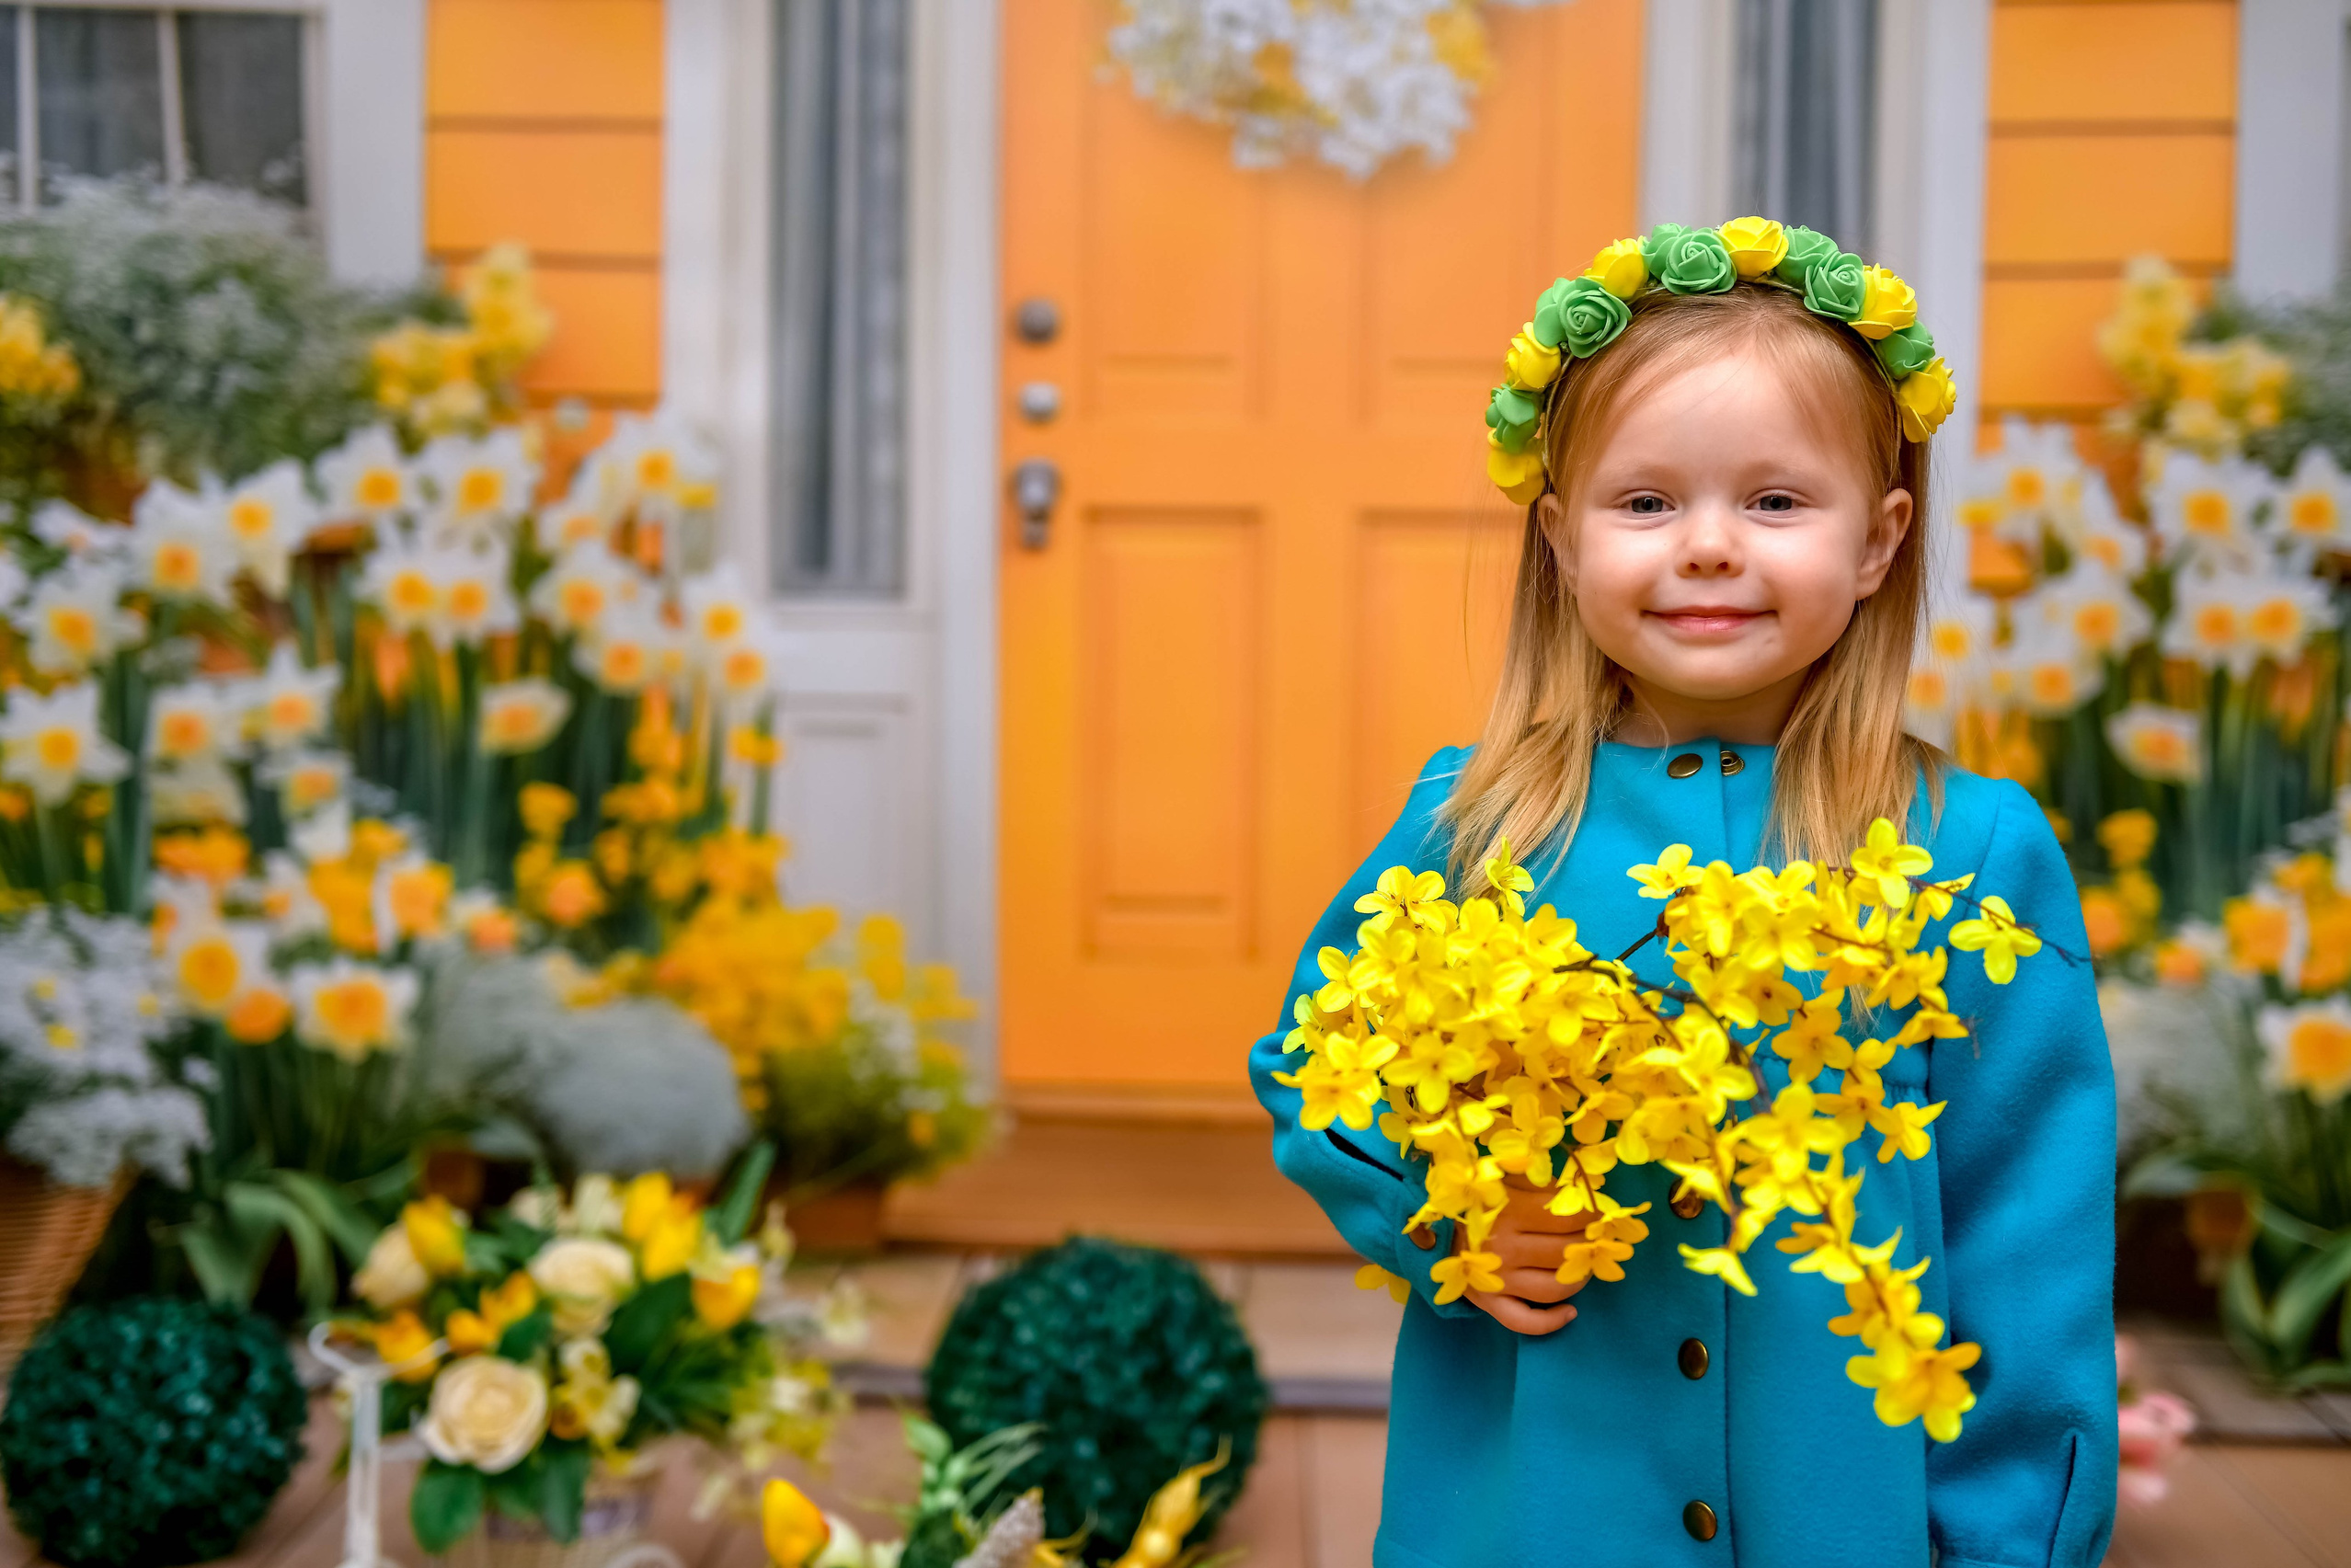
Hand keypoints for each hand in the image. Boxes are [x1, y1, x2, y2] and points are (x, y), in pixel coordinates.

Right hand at [1457, 1180, 1592, 1335]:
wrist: (1430, 1226)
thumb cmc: (1475, 1199)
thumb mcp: (1505, 1179)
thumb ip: (1540, 1182)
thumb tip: (1582, 1189)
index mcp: (1510, 1211)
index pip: (1567, 1217)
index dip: (1591, 1216)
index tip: (1599, 1213)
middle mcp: (1505, 1248)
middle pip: (1564, 1252)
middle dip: (1588, 1244)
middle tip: (1595, 1238)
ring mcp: (1497, 1280)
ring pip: (1553, 1288)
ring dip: (1578, 1279)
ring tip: (1583, 1268)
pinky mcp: (1489, 1303)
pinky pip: (1524, 1321)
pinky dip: (1551, 1322)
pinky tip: (1570, 1312)